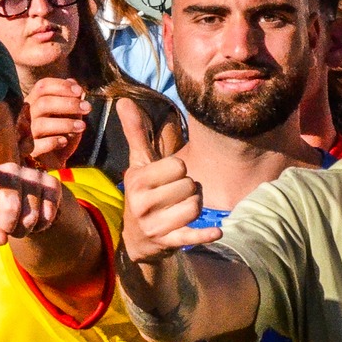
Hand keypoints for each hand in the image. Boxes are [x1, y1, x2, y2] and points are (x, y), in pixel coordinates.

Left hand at [0, 159, 63, 246]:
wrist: (18, 212)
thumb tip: (2, 238)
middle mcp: (9, 171)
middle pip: (11, 207)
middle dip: (9, 227)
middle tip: (6, 227)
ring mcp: (32, 174)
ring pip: (32, 214)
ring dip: (26, 229)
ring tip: (20, 222)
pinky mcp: (52, 181)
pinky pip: (49, 212)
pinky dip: (42, 225)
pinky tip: (36, 220)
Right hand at [22, 76, 89, 171]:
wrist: (52, 159)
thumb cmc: (59, 132)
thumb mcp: (67, 114)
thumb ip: (69, 99)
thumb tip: (74, 83)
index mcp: (34, 102)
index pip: (42, 87)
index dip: (61, 86)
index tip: (79, 91)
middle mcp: (26, 115)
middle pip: (43, 103)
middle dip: (68, 104)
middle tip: (87, 108)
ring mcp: (25, 133)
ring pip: (41, 124)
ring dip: (65, 123)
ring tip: (82, 126)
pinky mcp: (28, 151)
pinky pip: (39, 145)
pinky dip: (53, 141)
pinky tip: (64, 141)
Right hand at [118, 97, 218, 264]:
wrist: (137, 238)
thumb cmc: (143, 193)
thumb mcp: (138, 164)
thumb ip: (136, 133)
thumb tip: (123, 100)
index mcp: (136, 180)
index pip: (178, 165)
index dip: (180, 171)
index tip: (168, 178)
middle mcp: (140, 202)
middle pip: (190, 186)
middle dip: (190, 190)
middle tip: (175, 196)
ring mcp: (153, 224)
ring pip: (195, 207)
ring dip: (195, 208)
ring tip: (181, 211)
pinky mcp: (167, 241)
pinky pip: (192, 235)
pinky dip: (206, 234)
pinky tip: (217, 231)